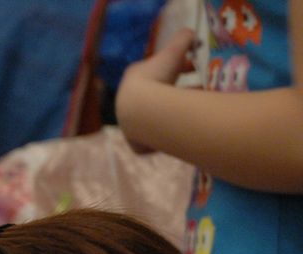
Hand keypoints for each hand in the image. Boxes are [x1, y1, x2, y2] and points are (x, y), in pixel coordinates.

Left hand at [116, 28, 197, 152]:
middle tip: (201, 89)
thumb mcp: (173, 53)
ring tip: (196, 113)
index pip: (157, 70)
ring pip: (156, 119)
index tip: (195, 69)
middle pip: (157, 96)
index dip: (178, 67)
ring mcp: (130, 124)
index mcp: (133, 79)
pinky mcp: (136, 143)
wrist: (142, 111)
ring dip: (175, 115)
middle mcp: (128, 102)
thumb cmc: (156, 79)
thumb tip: (192, 33)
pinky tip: (179, 136)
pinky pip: (152, 142)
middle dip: (179, 91)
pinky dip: (165, 139)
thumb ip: (183, 39)